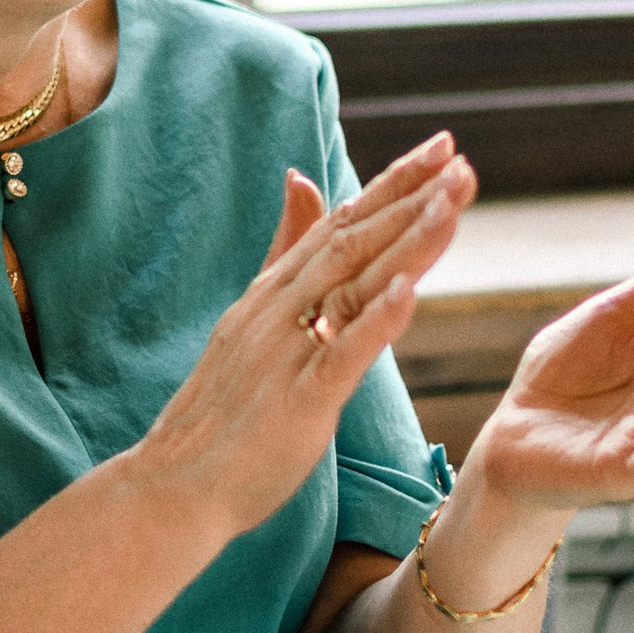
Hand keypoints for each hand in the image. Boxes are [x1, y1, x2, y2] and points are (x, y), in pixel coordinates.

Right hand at [141, 132, 476, 546]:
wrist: (172, 485)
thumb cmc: (220, 412)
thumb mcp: (252, 317)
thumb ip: (284, 251)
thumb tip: (301, 179)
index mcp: (274, 293)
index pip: (342, 223)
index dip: (392, 183)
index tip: (441, 147)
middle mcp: (279, 311)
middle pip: (353, 241)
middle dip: (410, 197)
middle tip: (461, 158)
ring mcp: (286, 354)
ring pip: (353, 284)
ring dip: (406, 240)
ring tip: (452, 200)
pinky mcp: (298, 402)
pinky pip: (340, 355)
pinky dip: (375, 320)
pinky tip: (409, 290)